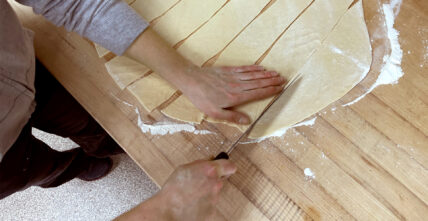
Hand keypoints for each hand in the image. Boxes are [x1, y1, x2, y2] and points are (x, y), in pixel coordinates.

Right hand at [115, 160, 236, 220]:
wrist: (168, 209)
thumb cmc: (173, 188)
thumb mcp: (185, 168)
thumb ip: (201, 163)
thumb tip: (211, 161)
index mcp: (210, 170)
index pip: (230, 166)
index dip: (227, 166)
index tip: (226, 167)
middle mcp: (216, 184)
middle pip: (220, 180)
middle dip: (212, 180)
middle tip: (199, 183)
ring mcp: (215, 199)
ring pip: (214, 193)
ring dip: (207, 192)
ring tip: (192, 194)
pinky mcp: (212, 211)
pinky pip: (210, 204)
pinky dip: (204, 203)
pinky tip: (193, 203)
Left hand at [125, 29, 284, 123]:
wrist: (190, 80)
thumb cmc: (201, 99)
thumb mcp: (214, 113)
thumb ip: (232, 117)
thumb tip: (247, 121)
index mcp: (235, 97)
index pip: (257, 94)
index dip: (269, 91)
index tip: (280, 89)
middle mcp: (237, 86)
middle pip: (258, 83)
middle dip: (272, 81)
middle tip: (283, 80)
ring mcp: (233, 77)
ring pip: (253, 75)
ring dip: (266, 74)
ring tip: (276, 73)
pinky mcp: (228, 70)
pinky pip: (244, 69)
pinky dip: (254, 68)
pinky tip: (261, 67)